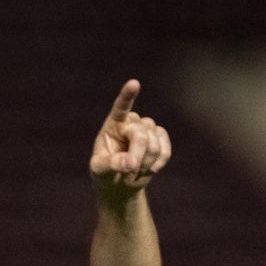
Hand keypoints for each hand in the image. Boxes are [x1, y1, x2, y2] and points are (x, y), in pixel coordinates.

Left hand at [89, 79, 170, 193]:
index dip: (128, 95)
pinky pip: (165, 152)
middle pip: (142, 135)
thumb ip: (110, 164)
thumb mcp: (99, 170)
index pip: (121, 107)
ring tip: (132, 170)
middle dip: (137, 156)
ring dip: (144, 163)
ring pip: (154, 145)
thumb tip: (129, 163)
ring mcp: (148, 130)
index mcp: (114, 123)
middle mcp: (132, 122)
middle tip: (129, 169)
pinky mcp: (161, 140)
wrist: (120, 181)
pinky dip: (155, 166)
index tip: (134, 84)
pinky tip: (146, 169)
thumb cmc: (105, 172)